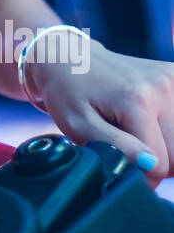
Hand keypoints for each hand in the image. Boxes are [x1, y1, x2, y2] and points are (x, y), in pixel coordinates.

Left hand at [28, 37, 173, 187]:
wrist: (70, 58)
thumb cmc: (69, 94)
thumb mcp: (79, 125)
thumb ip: (117, 147)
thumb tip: (151, 163)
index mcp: (137, 101)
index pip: (160, 164)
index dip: (141, 174)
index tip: (122, 164)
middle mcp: (161, 87)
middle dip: (155, 161)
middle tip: (127, 147)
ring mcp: (171, 79)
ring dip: (164, 144)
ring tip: (135, 130)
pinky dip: (168, 128)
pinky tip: (148, 120)